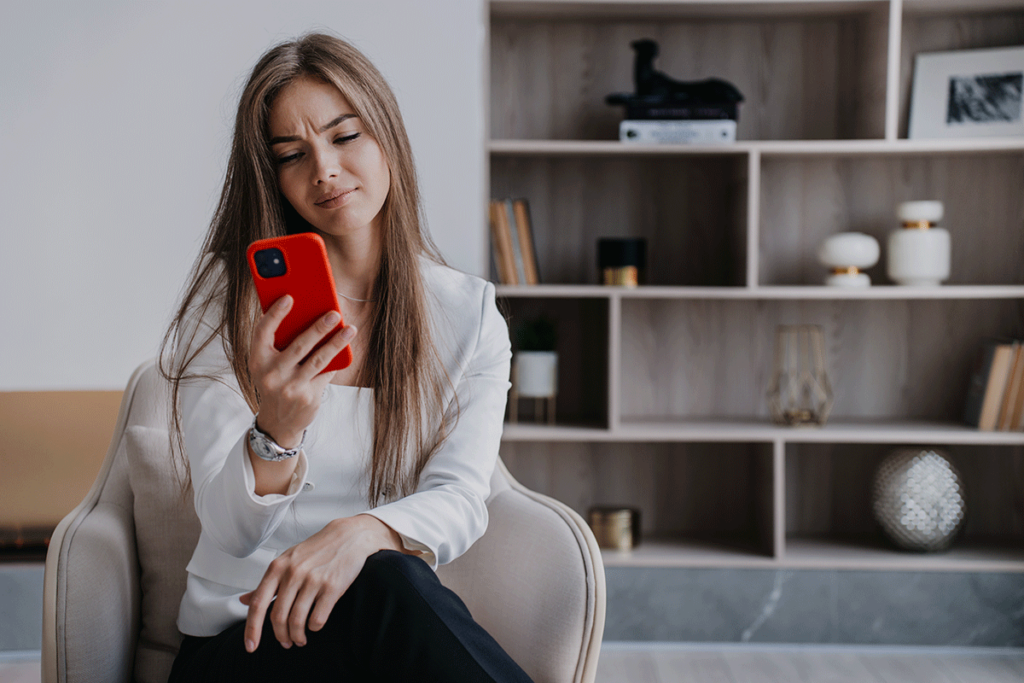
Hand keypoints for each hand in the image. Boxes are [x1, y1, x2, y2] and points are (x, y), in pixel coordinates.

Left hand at [238, 515, 405, 651]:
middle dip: (280, 636)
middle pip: (277, 616)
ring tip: (300, 639)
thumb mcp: (287, 561)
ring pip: (296, 620)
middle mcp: (293, 573)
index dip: (252, 629)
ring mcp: (313, 580)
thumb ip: (267, 583)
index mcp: (278, 567)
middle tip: (285, 643)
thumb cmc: (316, 550)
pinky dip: (314, 627)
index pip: (258, 604)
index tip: (250, 646)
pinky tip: (315, 625)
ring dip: (297, 636)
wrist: (349, 536)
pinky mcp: (332, 587)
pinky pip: (317, 618)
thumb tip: (243, 600)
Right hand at [249, 295, 356, 446]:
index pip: (263, 332)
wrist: (278, 422)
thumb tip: (310, 315)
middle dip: (318, 328)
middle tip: (334, 313)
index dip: (275, 314)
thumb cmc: (275, 382)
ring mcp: (290, 387)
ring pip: (318, 359)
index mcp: (257, 361)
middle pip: (298, 346)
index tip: (290, 297)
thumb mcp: (268, 365)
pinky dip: (336, 360)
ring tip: (350, 329)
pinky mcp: (307, 397)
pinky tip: (346, 348)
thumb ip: (280, 344)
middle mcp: (271, 374)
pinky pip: (326, 373)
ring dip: (336, 342)